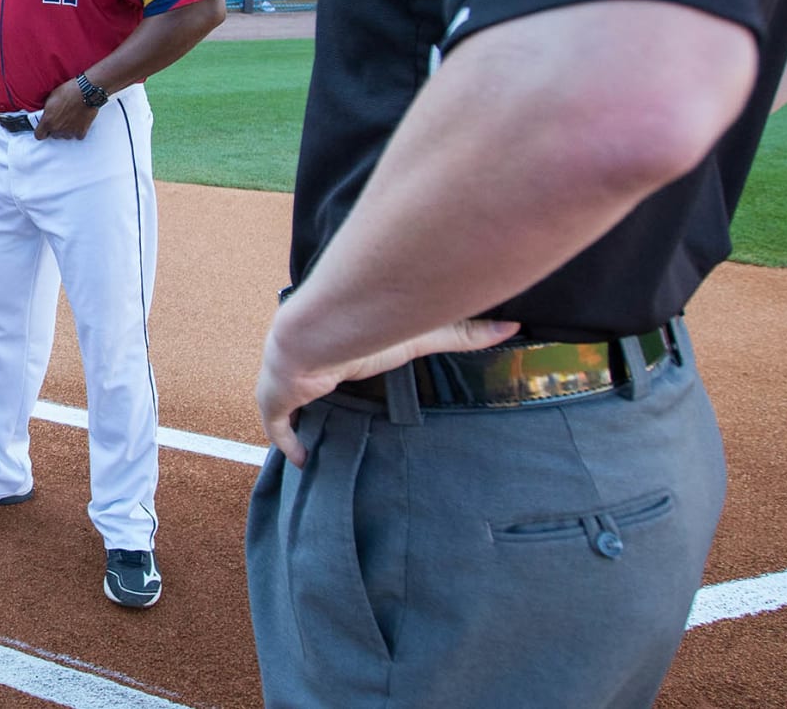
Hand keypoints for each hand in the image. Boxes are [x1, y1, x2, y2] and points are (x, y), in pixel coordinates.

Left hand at [34, 78, 96, 140]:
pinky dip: (78, 130)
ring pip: (66, 136)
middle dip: (56, 128)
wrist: (86, 91)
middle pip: (54, 135)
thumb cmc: (69, 91)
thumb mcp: (51, 98)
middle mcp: (57, 129)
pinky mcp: (81, 131)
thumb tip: (47, 115)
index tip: (45, 129)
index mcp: (47, 121)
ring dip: (67, 130)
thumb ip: (47, 111)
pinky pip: (77, 136)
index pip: (39, 135)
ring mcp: (69, 131)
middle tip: (61, 118)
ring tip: (71, 118)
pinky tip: (79, 121)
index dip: (42, 132)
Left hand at [254, 309, 518, 467]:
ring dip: (301, 417)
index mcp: (336, 340)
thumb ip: (463, 334)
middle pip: (310, 380)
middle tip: (337, 416)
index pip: (337, 353)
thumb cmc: (368, 327)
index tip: (353, 380)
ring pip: (290, 402)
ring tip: (320, 440)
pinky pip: (277, 426)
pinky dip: (287, 442)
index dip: (342, 366)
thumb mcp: (420, 337)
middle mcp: (308, 358)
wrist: (316, 332)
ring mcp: (286, 380)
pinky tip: (302, 460)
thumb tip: (513, 326)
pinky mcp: (274, 401)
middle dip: (316, 393)